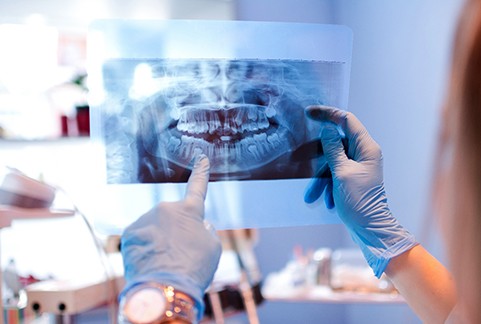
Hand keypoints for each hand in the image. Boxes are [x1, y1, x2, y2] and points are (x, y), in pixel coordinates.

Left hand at [120, 155, 221, 318]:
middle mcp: (166, 209)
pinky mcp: (129, 233)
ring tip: (165, 263)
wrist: (164, 289)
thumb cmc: (193, 269)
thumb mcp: (213, 248)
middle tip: (180, 255)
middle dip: (175, 231)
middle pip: (173, 218)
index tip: (201, 158)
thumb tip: (199, 227)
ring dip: (159, 241)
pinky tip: (150, 263)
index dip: (201, 173)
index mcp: (190, 210)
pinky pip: (140, 238)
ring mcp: (146, 219)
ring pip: (155, 228)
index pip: (198, 187)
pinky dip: (145, 249)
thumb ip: (206, 231)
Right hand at [304, 106, 417, 276]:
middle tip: (298, 160)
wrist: (370, 229)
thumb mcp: (341, 173)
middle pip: (336, 143)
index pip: (346, 120)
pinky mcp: (353, 178)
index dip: (327, 114)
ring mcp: (359, 166)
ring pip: (332, 162)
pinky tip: (323, 200)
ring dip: (320, 177)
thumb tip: (327, 129)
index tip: (309, 113)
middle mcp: (364, 153)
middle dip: (318, 157)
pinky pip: (335, 173)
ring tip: (311, 196)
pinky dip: (326, 185)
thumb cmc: (359, 202)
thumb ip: (333, 149)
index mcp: (367, 148)